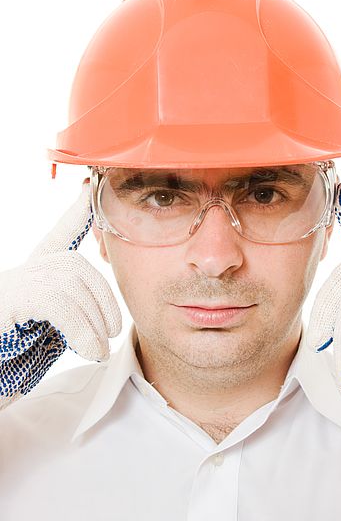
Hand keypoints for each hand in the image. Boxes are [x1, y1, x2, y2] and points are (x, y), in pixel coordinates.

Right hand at [0, 181, 120, 408]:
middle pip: (76, 265)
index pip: (58, 237)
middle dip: (103, 298)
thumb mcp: (50, 335)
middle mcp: (21, 273)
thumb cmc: (11, 365)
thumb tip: (106, 317)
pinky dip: (80, 328)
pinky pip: (55, 301)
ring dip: (93, 321)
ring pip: (70, 283)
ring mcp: (10, 284)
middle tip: (112, 331)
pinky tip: (90, 350)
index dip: (75, 215)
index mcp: (34, 277)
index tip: (87, 193)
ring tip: (99, 349)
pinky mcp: (6, 299)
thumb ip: (72, 314)